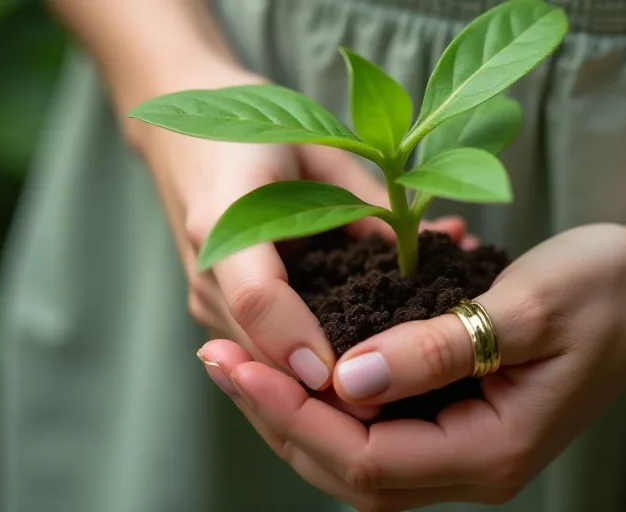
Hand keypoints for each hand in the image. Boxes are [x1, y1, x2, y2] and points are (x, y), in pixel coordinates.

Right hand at [127, 69, 469, 399]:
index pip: (256, 297)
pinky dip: (305, 370)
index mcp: (226, 217)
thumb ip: (369, 205)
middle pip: (255, 351)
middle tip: (384, 408)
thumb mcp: (321, 153)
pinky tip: (357, 378)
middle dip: (316, 387)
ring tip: (381, 403)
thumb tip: (440, 244)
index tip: (338, 374)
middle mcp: (206, 270)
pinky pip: (259, 356)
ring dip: (314, 389)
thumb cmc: (261, 134)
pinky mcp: (216, 314)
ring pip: (257, 367)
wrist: (185, 139)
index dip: (297, 339)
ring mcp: (205, 299)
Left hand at [199, 224, 625, 510]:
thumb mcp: (525, 307)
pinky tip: (297, 366)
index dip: (297, 414)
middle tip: (216, 358)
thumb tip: (348, 380)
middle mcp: (475, 469)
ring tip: (236, 363)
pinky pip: (377, 433)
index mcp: (494, 452)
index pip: (370, 460)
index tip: (238, 361)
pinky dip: (328, 404)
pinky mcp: (460, 423)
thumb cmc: (601, 290)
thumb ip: (436, 350)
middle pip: (350, 472)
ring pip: (356, 460)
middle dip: (277, 417)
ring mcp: (466, 451)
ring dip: (293, 413)